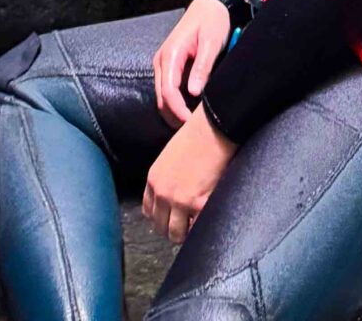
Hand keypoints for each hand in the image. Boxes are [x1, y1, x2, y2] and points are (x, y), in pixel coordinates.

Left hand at [143, 104, 236, 243]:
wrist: (213, 128)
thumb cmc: (196, 136)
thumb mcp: (170, 156)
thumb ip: (166, 177)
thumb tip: (172, 193)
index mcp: (153, 179)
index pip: (148, 211)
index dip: (160, 217)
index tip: (170, 218)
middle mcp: (162, 193)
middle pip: (160, 226)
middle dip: (172, 228)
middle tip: (185, 225)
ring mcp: (179, 201)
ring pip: (176, 234)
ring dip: (186, 233)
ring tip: (196, 226)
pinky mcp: (198, 205)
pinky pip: (196, 229)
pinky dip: (200, 228)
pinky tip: (206, 220)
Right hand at [152, 0, 232, 124]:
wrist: (209, 5)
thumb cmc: (212, 20)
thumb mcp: (211, 42)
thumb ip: (202, 66)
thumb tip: (193, 93)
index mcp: (170, 55)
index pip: (168, 92)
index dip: (178, 111)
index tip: (191, 124)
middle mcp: (162, 61)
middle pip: (161, 100)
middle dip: (175, 116)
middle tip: (194, 130)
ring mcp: (164, 65)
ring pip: (163, 98)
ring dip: (175, 112)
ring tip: (194, 122)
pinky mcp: (169, 67)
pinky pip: (168, 91)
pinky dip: (177, 103)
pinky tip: (192, 109)